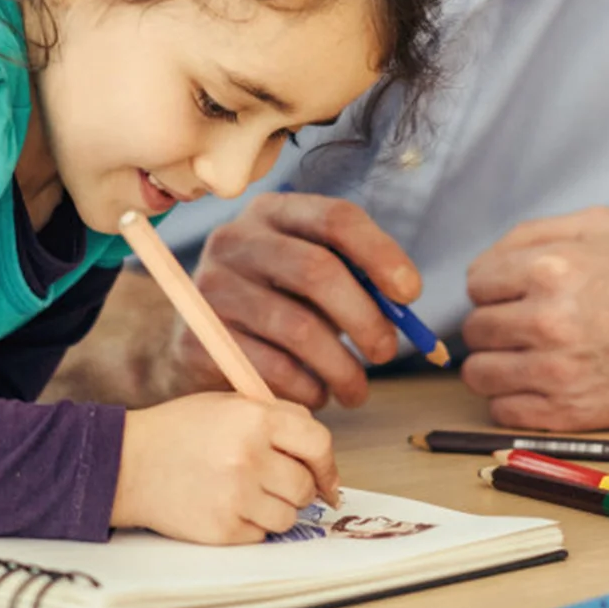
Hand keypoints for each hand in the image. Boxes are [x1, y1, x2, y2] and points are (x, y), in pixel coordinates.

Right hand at [111, 393, 338, 543]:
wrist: (127, 464)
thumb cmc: (182, 430)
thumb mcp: (232, 403)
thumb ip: (279, 418)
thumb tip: (320, 451)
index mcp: (256, 419)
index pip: (318, 444)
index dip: (327, 463)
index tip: (326, 475)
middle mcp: (250, 457)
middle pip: (306, 485)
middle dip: (301, 488)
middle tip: (282, 484)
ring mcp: (236, 497)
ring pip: (289, 516)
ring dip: (278, 509)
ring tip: (251, 494)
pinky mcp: (221, 530)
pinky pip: (261, 535)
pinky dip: (253, 526)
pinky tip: (230, 508)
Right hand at [148, 192, 421, 409]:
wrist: (198, 340)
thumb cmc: (276, 301)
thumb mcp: (311, 276)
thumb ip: (355, 277)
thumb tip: (404, 301)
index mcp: (273, 212)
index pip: (337, 218)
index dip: (381, 254)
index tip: (411, 294)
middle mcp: (235, 239)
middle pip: (318, 270)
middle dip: (365, 317)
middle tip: (387, 352)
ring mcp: (210, 288)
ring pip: (297, 327)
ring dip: (341, 366)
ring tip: (357, 389)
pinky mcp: (197, 340)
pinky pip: (270, 368)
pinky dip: (307, 388)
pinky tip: (319, 395)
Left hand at [460, 207, 608, 430]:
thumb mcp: (604, 227)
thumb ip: (537, 233)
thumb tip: (491, 259)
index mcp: (551, 267)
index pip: (476, 282)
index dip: (496, 286)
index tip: (514, 294)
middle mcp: (547, 319)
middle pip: (476, 328)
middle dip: (498, 325)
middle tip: (529, 325)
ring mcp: (556, 370)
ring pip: (480, 373)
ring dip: (499, 364)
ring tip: (530, 357)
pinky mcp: (569, 413)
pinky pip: (503, 411)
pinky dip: (515, 400)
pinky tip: (544, 384)